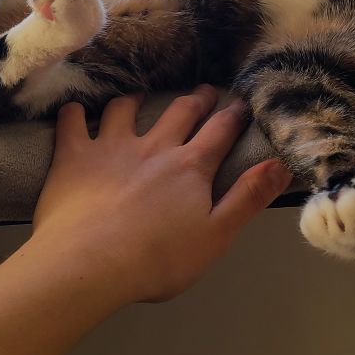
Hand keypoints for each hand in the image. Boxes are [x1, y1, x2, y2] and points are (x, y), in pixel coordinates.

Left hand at [30, 85, 291, 308]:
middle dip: (196, 99)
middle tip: (205, 90)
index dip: (234, 114)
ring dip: (135, 98)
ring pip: (125, 108)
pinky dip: (74, 113)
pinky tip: (74, 110)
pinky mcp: (74, 156)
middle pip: (180, 111)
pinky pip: (73, 122)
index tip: (242, 101)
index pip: (220, 130)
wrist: (88, 264)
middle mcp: (154, 146)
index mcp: (191, 166)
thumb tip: (282, 163)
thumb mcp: (216, 236)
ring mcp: (111, 146)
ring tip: (139, 95)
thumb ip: (249, 197)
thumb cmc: (157, 259)